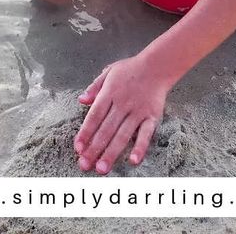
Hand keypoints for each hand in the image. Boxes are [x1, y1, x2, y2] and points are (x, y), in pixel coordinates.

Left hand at [74, 55, 169, 173]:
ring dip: (112, 153)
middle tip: (85, 165)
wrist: (157, 65)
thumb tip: (81, 100)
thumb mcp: (109, 72)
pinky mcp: (152, 117)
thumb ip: (94, 87)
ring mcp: (138, 111)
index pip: (95, 115)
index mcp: (110, 92)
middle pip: (106, 129)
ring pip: (123, 135)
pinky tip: (133, 160)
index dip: (85, 132)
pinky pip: (146, 134)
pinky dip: (140, 147)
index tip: (78, 148)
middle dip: (94, 148)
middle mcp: (123, 103)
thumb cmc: (131, 69)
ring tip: (101, 169)